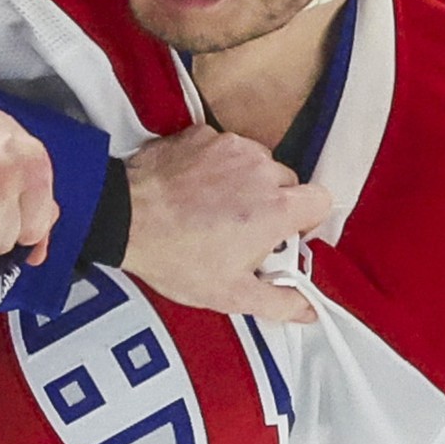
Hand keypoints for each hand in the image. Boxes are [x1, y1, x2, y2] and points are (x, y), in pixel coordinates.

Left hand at [119, 125, 327, 322]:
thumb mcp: (230, 294)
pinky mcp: (203, 134)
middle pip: (288, 183)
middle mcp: (262, 169)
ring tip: (212, 209)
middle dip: (271, 204)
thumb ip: (279, 302)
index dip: (306, 220)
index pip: (322, 201)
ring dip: (243, 183)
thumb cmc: (175, 256)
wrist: (123, 218)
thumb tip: (307, 309)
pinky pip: (224, 149)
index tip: (284, 235)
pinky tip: (193, 189)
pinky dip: (215, 166)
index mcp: (278, 207)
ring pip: (256, 164)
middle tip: (241, 230)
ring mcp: (231, 147)